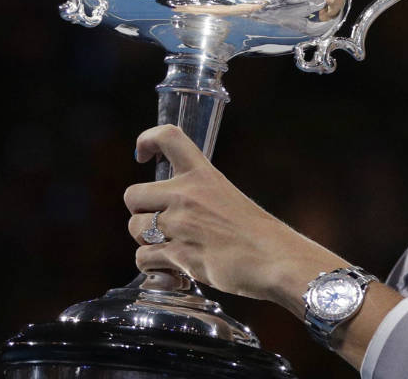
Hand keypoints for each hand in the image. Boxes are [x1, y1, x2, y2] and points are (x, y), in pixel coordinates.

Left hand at [124, 125, 343, 308]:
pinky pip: (142, 258)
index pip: (168, 137)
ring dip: (145, 241)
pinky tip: (171, 269)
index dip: (147, 140)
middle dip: (140, 212)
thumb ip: (198, 197)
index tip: (143, 155)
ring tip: (169, 249)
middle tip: (159, 225)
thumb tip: (170, 209)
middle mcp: (187, 194)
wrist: (275, 259)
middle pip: (132, 194)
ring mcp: (181, 224)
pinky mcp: (179, 254)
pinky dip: (151, 267)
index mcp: (203, 174)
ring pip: (134, 227)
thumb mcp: (227, 198)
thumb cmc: (257, 234)